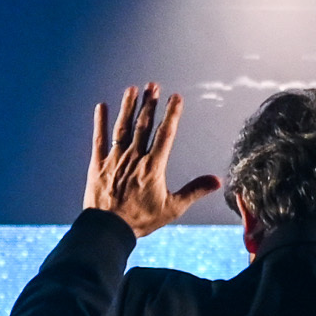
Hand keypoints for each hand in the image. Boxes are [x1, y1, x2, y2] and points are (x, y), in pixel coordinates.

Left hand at [83, 82, 221, 237]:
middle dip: (149, 104)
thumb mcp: (172, 208)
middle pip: (143, 125)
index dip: (172, 114)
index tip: (176, 97)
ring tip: (132, 89)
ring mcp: (114, 159)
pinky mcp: (97, 165)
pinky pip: (99, 139)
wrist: (108, 230)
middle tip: (153, 85)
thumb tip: (217, 181)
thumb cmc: (141, 220)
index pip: (166, 134)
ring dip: (128, 107)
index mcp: (153, 167)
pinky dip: (100, 122)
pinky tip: (101, 106)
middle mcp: (134, 158)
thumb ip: (194, 191)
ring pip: (122, 128)